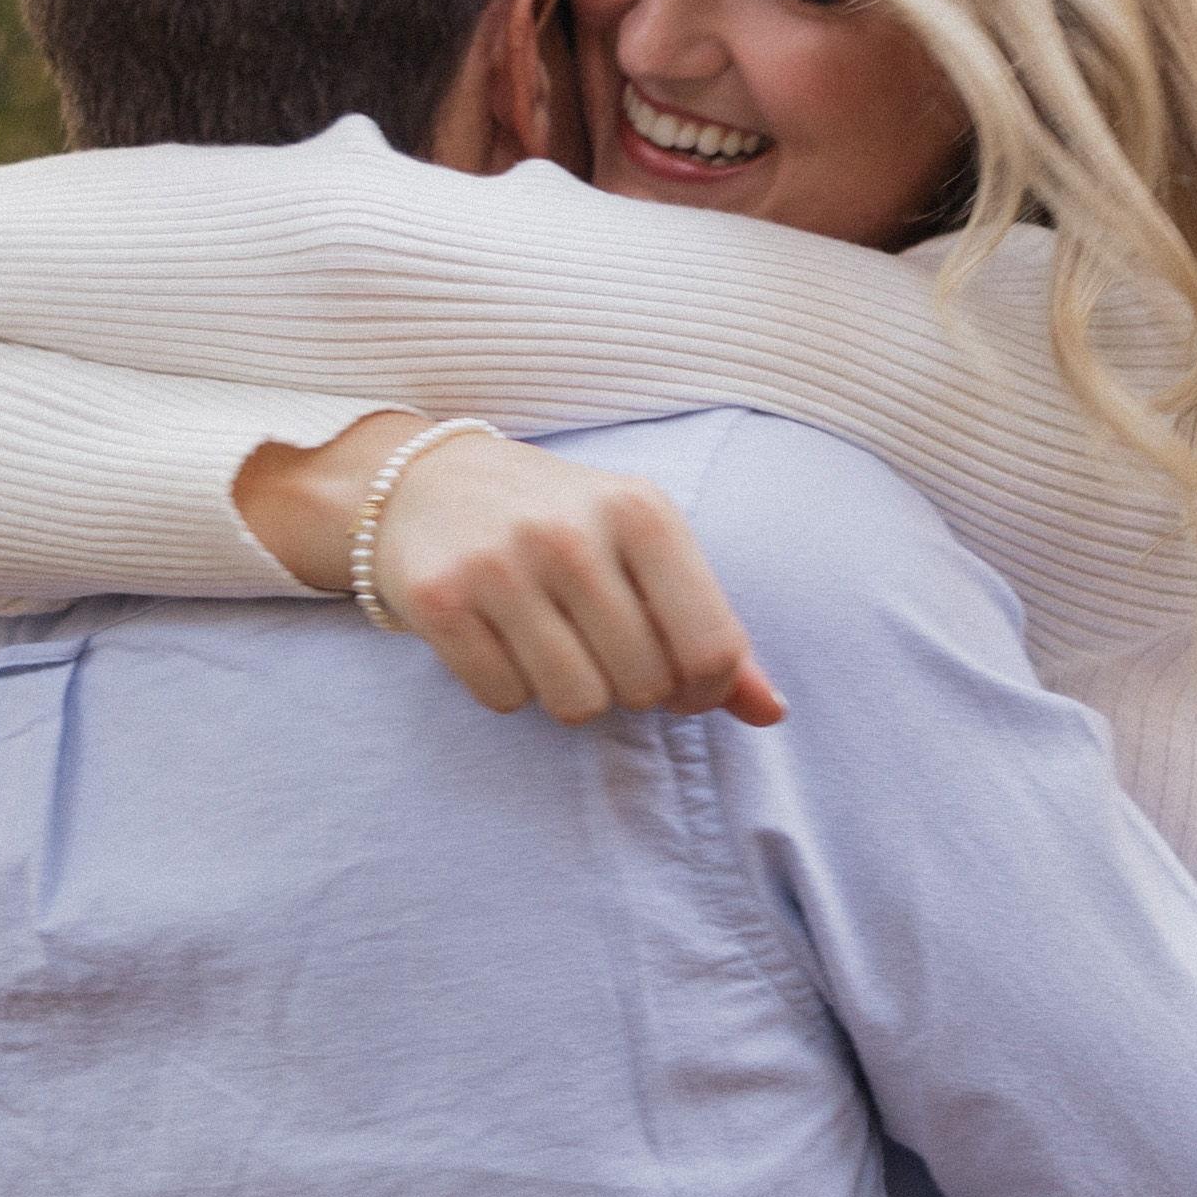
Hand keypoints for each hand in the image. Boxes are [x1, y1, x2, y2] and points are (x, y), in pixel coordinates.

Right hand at [239, 418, 786, 728]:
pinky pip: (505, 699)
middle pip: (644, 687)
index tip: (680, 684)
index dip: (704, 691)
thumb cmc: (560, 524)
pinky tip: (499, 641)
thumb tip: (771, 713)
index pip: (712, 649)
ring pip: (576, 703)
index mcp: (642, 511)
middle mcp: (572, 533)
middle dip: (631, 690)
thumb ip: (712, 629)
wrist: (425, 482)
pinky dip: (509, 689)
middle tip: (603, 652)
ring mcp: (501, 565)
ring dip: (571, 695)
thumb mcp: (645, 548)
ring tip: (554, 647)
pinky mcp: (440, 600)